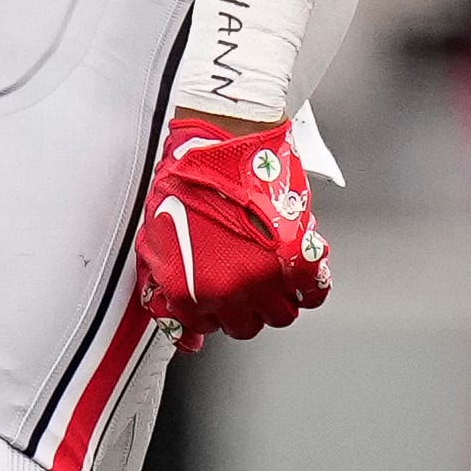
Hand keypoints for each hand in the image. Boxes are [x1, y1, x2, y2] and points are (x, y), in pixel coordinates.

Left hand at [135, 113, 330, 346]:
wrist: (222, 142)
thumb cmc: (186, 180)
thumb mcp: (156, 234)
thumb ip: (164, 282)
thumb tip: (179, 324)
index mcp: (188, 289)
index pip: (204, 329)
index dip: (212, 312)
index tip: (217, 301)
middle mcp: (226, 292)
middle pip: (244, 327)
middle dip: (243, 306)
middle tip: (242, 277)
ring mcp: (262, 278)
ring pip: (281, 316)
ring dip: (276, 297)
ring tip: (269, 268)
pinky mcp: (295, 258)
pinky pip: (314, 293)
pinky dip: (310, 284)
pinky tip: (298, 267)